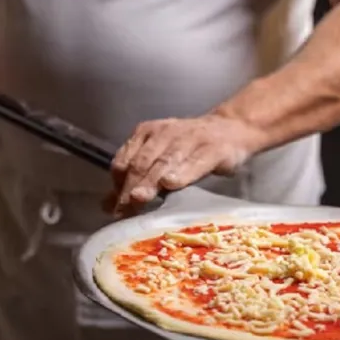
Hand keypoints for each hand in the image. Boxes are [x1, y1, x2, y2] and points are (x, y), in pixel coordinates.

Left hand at [106, 113, 266, 216]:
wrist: (232, 129)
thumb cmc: (194, 148)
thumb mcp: (162, 158)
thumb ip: (137, 180)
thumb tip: (107, 206)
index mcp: (147, 133)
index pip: (124, 160)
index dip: (117, 185)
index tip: (116, 207)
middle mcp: (165, 133)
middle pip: (141, 163)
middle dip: (131, 187)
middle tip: (125, 209)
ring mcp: (190, 139)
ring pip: (164, 162)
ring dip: (150, 181)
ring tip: (140, 199)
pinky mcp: (213, 149)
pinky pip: (195, 162)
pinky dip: (182, 173)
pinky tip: (172, 184)